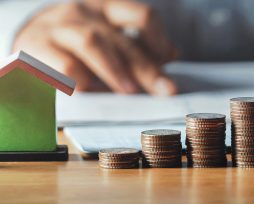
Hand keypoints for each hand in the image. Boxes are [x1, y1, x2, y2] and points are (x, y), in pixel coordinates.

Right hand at [13, 0, 176, 94]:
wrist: (27, 38)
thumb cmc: (75, 41)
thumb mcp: (107, 36)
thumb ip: (136, 46)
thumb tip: (172, 53)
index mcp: (106, 8)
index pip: (141, 16)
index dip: (158, 40)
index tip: (168, 62)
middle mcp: (84, 11)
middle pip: (121, 38)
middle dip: (145, 67)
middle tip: (164, 89)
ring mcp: (59, 26)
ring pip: (92, 42)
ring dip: (114, 70)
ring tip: (130, 91)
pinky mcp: (36, 45)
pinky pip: (63, 63)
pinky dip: (82, 78)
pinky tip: (92, 90)